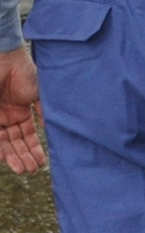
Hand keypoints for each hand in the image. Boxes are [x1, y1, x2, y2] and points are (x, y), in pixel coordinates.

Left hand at [0, 46, 44, 174]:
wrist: (4, 61)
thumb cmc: (24, 73)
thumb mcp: (40, 94)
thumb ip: (44, 111)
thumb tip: (52, 130)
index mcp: (22, 110)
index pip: (27, 135)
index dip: (34, 150)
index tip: (42, 164)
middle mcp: (8, 116)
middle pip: (15, 142)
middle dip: (23, 157)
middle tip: (30, 171)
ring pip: (4, 142)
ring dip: (12, 156)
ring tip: (21, 169)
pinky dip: (0, 148)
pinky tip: (5, 158)